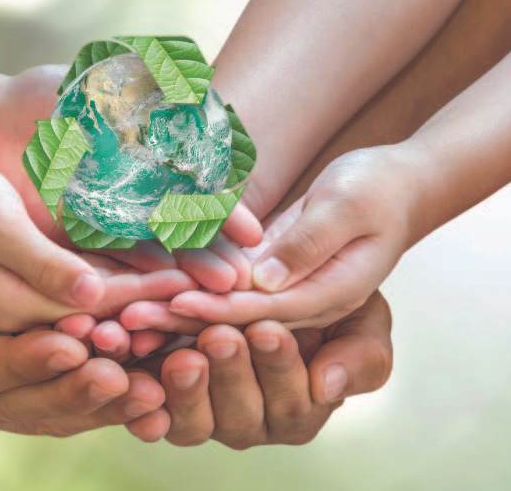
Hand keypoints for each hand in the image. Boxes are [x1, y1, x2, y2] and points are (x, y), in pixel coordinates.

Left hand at [0, 65, 262, 292]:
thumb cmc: (34, 100)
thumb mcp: (101, 96)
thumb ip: (150, 113)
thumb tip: (213, 122)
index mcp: (139, 173)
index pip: (191, 203)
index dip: (222, 219)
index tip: (252, 236)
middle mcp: (122, 212)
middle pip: (174, 242)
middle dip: (207, 261)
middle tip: (239, 280)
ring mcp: (92, 237)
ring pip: (141, 263)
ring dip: (175, 280)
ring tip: (206, 295)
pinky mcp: (58, 256)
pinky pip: (96, 271)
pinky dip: (125, 280)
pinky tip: (155, 287)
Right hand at [0, 224, 167, 434]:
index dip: (23, 361)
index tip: (72, 346)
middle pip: (12, 404)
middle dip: (72, 391)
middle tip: (123, 379)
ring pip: (42, 411)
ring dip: (98, 402)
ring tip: (148, 390)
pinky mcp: (10, 388)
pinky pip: (57, 401)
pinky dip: (100, 396)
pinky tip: (143, 385)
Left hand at [126, 292, 392, 446]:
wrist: (268, 284)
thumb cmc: (320, 298)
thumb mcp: (360, 320)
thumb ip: (361, 354)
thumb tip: (329, 386)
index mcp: (302, 408)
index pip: (293, 401)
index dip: (280, 367)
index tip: (267, 329)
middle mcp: (253, 421)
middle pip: (240, 415)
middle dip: (230, 374)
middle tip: (219, 335)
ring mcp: (206, 416)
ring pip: (193, 420)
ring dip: (184, 390)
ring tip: (180, 353)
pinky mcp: (165, 405)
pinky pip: (151, 413)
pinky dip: (141, 397)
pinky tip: (134, 369)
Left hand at [129, 148, 412, 329]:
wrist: (392, 189)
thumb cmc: (377, 190)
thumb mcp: (351, 206)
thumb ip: (311, 244)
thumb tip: (266, 282)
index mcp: (328, 295)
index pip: (264, 310)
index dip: (218, 308)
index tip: (175, 302)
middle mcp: (298, 304)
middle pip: (231, 321)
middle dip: (177, 320)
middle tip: (125, 320)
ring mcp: (278, 293)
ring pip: (217, 311)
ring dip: (168, 313)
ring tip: (118, 316)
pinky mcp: (262, 277)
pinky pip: (217, 290)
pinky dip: (180, 292)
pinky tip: (141, 292)